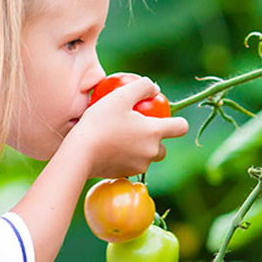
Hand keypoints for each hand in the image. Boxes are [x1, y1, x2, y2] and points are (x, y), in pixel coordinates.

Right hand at [65, 76, 188, 177]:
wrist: (79, 153)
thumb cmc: (100, 121)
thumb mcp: (120, 96)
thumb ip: (142, 87)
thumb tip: (155, 88)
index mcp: (154, 132)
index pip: (181, 127)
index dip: (177, 121)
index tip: (164, 117)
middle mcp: (151, 152)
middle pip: (163, 146)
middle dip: (154, 139)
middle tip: (136, 127)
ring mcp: (138, 166)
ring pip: (146, 157)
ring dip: (139, 148)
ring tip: (120, 136)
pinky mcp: (124, 175)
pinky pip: (131, 164)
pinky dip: (125, 157)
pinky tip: (109, 147)